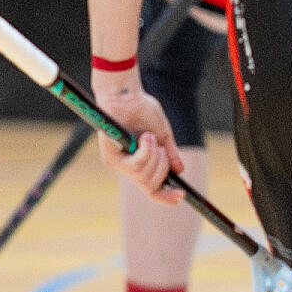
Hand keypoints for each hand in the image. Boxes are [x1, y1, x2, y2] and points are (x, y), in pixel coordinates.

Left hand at [91, 76, 183, 200]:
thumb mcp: (161, 135)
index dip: (166, 196)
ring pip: (142, 177)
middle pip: (149, 185)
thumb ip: (169, 153)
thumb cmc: (141, 110)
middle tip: (162, 148)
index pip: (151, 188)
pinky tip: (146, 137)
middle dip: (162, 168)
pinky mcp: (110, 157)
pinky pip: (134, 166)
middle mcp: (126, 166)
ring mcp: (117, 163)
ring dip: (154, 157)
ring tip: (151, 137)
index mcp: (139, 162)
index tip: (181, 195)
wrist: (125, 95)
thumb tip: (180, 170)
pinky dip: (145, 152)